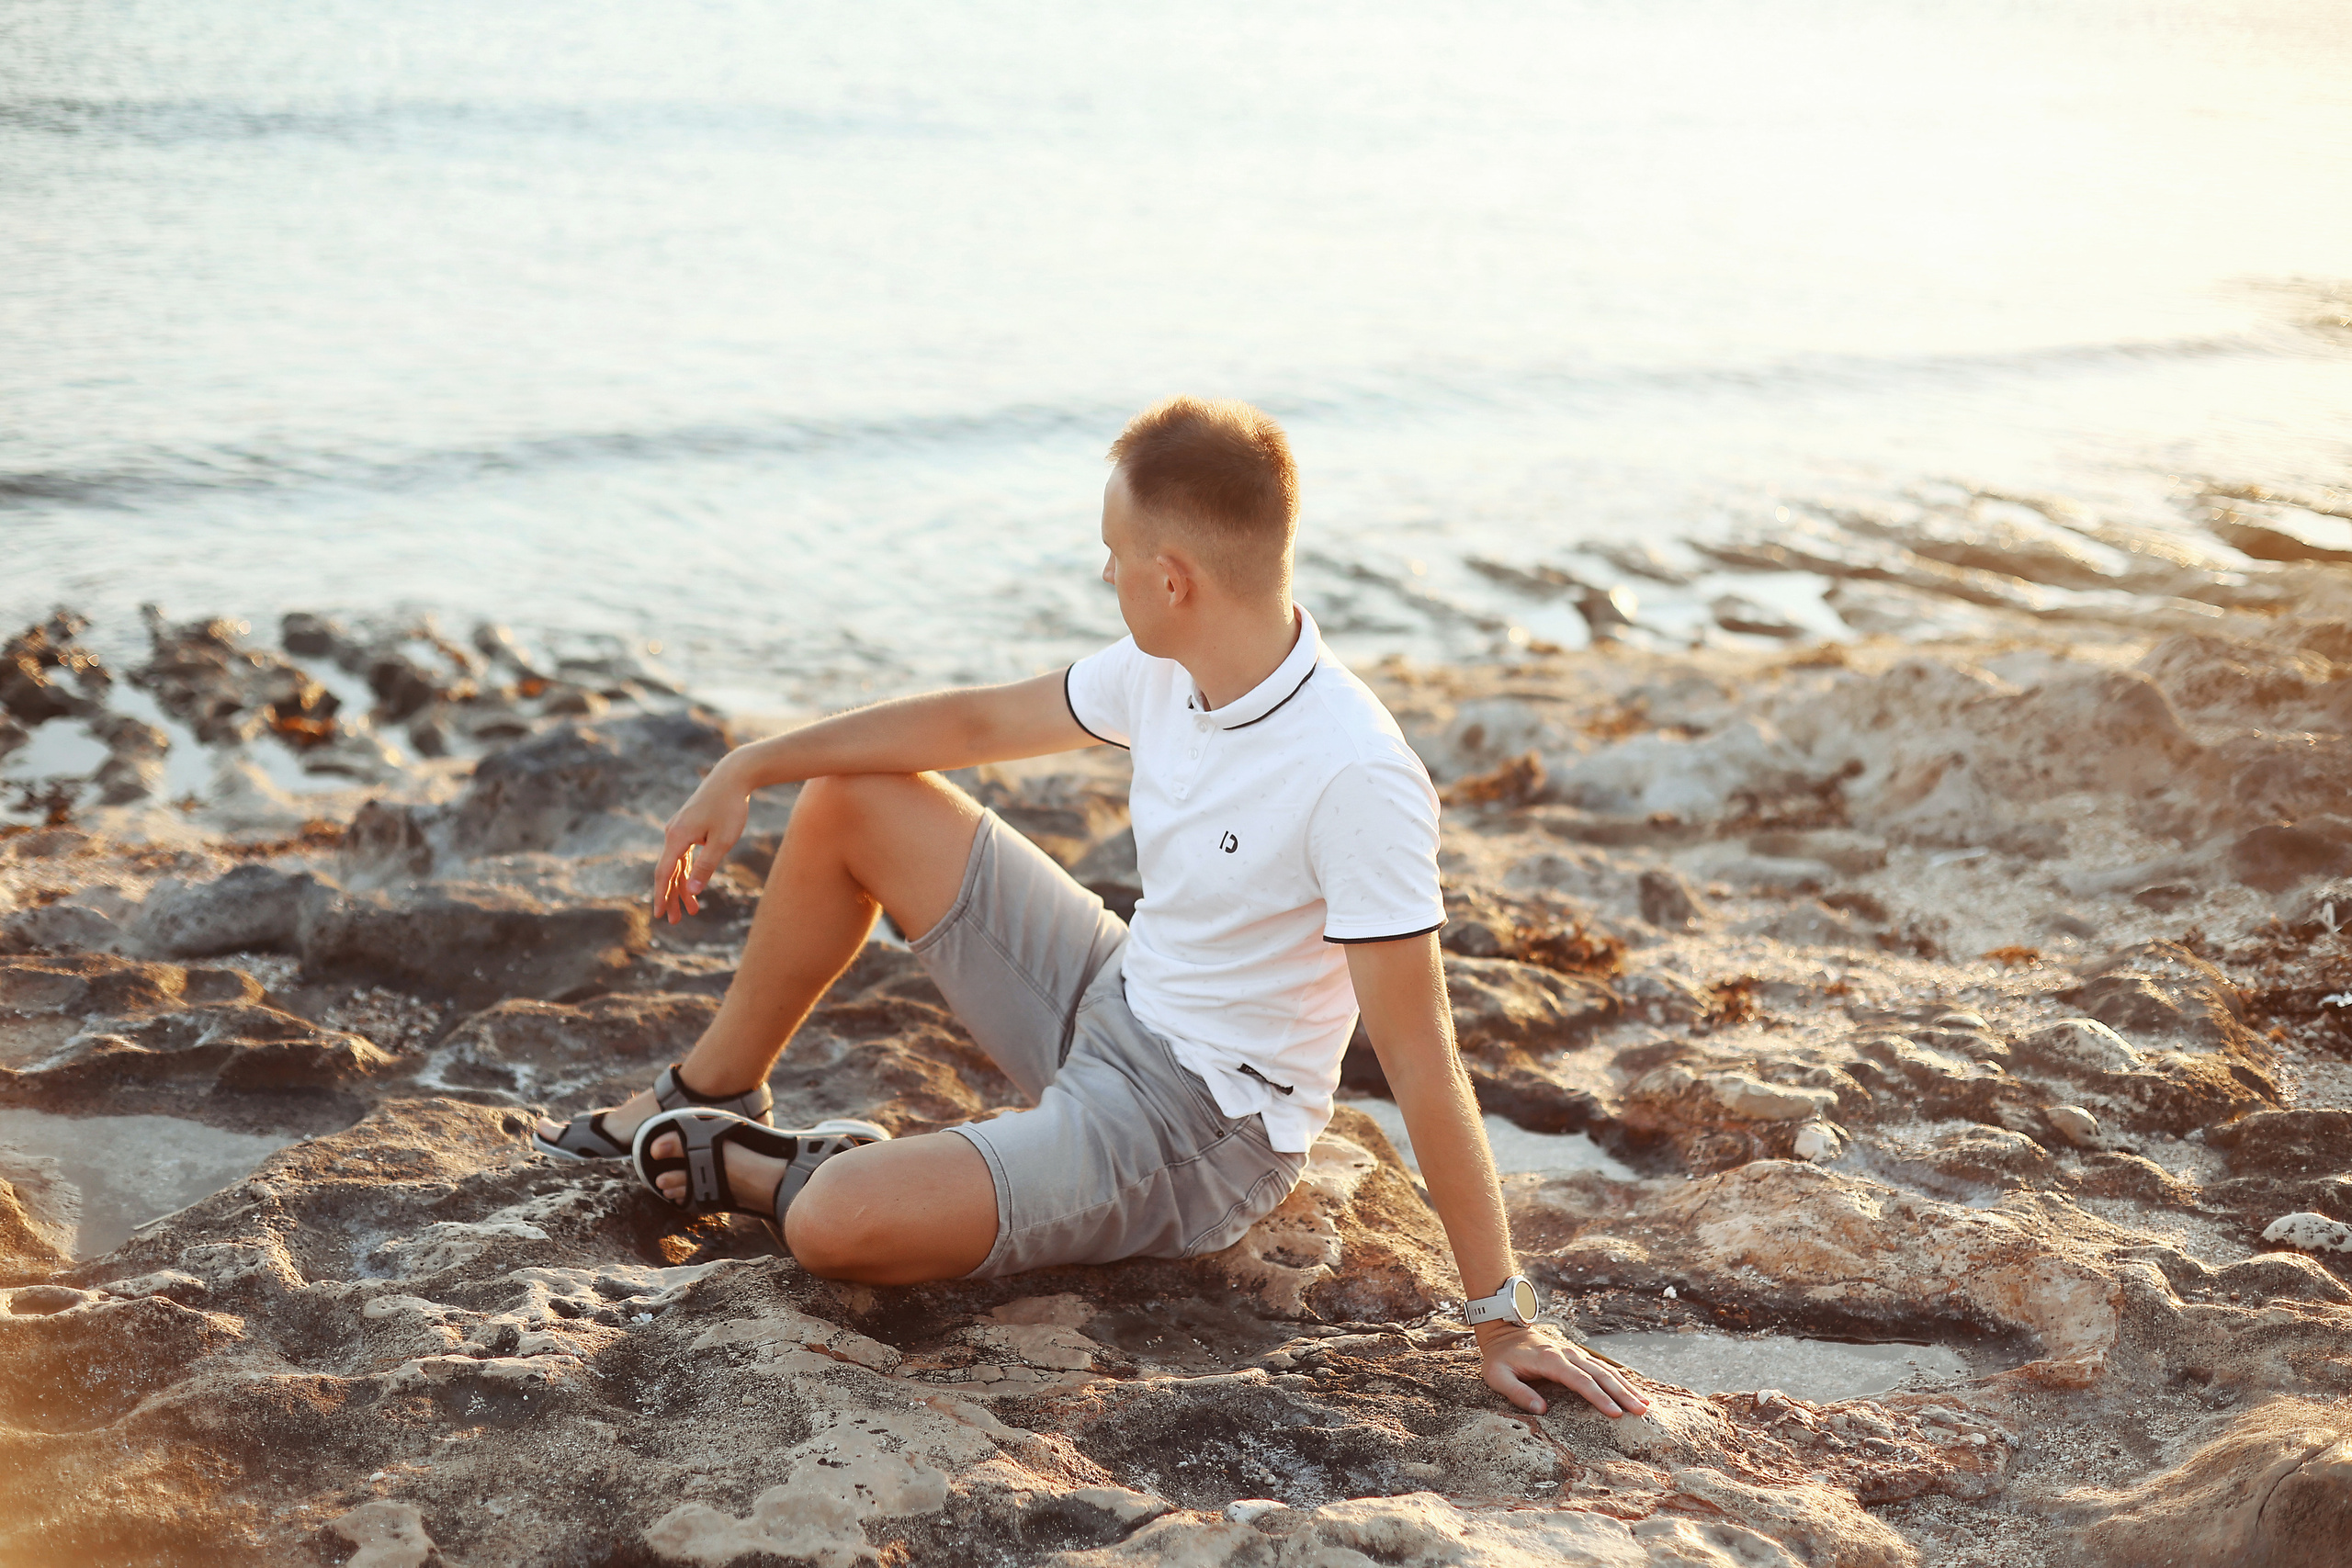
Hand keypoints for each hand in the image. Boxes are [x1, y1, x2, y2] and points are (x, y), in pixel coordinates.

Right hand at [653, 755, 751, 923]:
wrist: (733, 776)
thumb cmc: (730, 807)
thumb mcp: (722, 841)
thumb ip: (706, 866)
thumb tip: (691, 890)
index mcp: (677, 837)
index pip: (664, 873)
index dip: (661, 895)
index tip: (659, 915)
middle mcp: (673, 832)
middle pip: (668, 871)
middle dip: (671, 897)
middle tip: (675, 921)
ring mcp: (679, 828)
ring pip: (676, 864)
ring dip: (682, 886)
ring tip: (692, 909)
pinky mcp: (688, 825)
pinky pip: (683, 854)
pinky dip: (688, 870)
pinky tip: (693, 885)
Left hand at [1479, 1323, 1649, 1417]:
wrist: (1502, 1330)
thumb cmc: (1499, 1358)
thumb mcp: (1498, 1376)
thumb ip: (1518, 1393)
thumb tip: (1542, 1410)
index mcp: (1549, 1360)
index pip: (1580, 1381)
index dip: (1599, 1398)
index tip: (1616, 1413)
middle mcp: (1566, 1354)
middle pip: (1599, 1375)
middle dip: (1622, 1393)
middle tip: (1641, 1411)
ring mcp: (1573, 1353)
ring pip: (1605, 1370)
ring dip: (1625, 1386)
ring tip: (1645, 1403)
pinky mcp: (1576, 1356)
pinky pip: (1601, 1366)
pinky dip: (1618, 1378)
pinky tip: (1632, 1389)